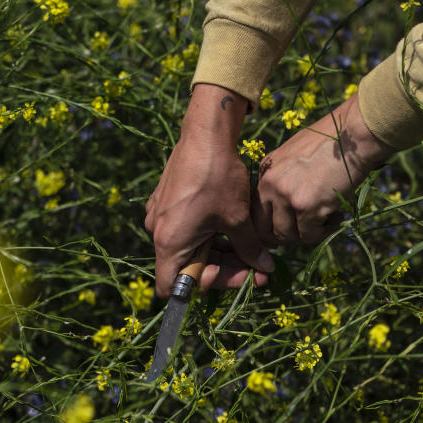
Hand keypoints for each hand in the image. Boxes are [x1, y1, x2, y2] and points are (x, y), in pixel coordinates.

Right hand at [145, 84, 273, 297]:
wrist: (205, 134)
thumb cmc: (218, 177)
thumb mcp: (238, 218)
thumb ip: (249, 249)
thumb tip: (265, 269)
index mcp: (170, 242)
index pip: (173, 288)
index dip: (207, 286)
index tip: (238, 273)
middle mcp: (157, 232)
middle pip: (188, 267)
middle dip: (224, 268)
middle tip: (256, 266)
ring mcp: (158, 215)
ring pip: (189, 248)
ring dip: (218, 252)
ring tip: (250, 246)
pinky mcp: (165, 201)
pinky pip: (185, 229)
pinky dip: (208, 234)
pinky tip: (233, 227)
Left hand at [253, 92, 396, 246]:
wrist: (352, 136)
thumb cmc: (331, 142)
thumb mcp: (295, 155)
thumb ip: (283, 179)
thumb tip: (285, 208)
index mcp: (266, 172)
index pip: (255, 211)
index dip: (266, 227)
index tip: (279, 234)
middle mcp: (270, 184)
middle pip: (264, 228)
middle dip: (282, 236)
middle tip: (302, 234)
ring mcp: (286, 196)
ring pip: (286, 235)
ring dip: (306, 233)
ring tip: (326, 220)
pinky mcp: (305, 207)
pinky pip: (308, 236)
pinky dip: (322, 233)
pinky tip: (335, 218)